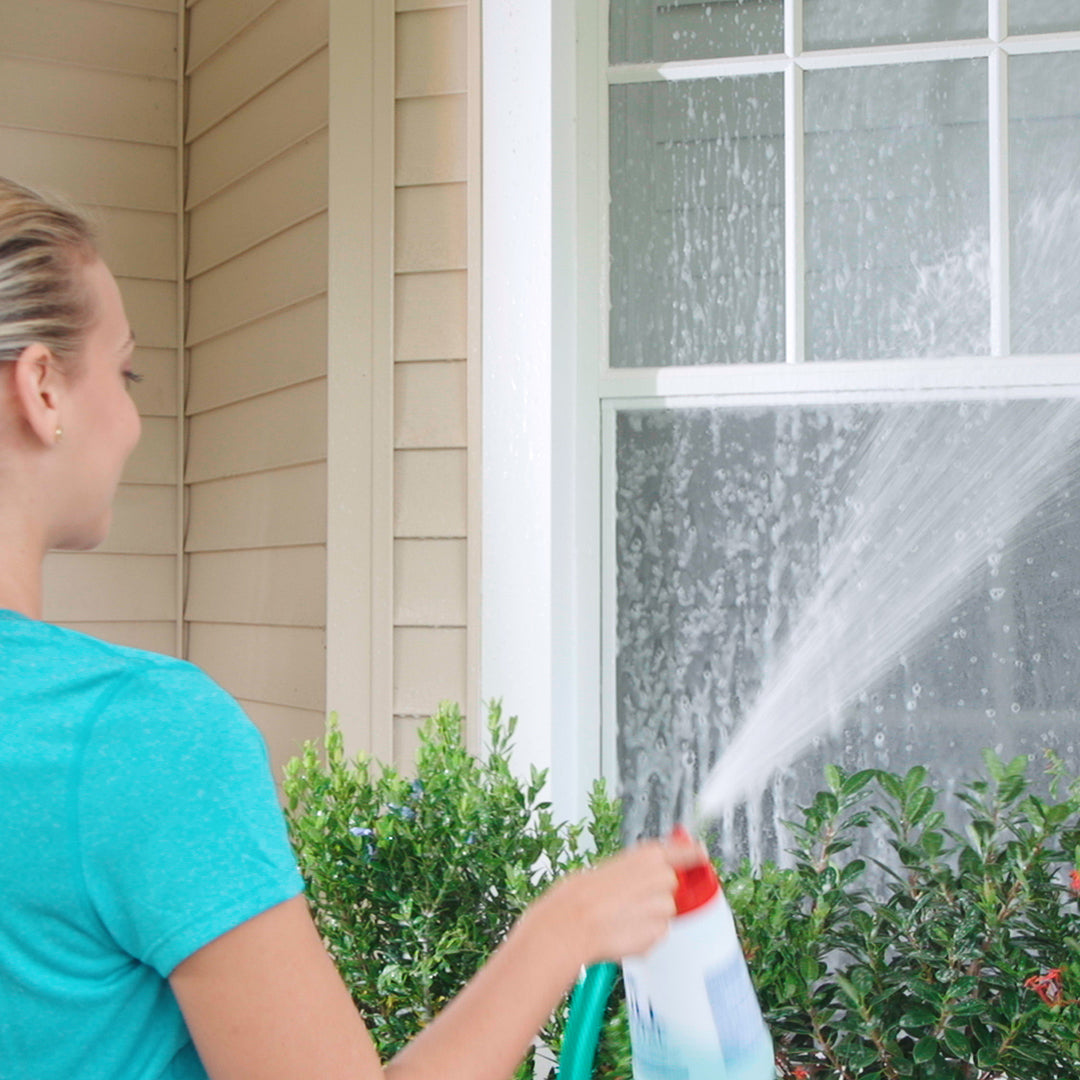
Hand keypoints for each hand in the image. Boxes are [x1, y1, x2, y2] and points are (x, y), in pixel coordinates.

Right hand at [523, 837, 708, 966]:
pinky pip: (656, 934)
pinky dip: (643, 935)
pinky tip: (622, 930)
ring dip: (649, 916)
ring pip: (664, 912)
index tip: (700, 854)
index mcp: (649, 855)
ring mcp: (664, 907)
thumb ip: (636, 868)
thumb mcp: (610, 867)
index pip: (687, 851)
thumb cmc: (582, 894)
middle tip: (630, 898)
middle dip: (657, 893)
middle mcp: (663, 877)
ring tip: (620, 916)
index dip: (693, 853)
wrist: (572, 924)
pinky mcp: (660, 933)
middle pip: (672, 885)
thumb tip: (646, 871)